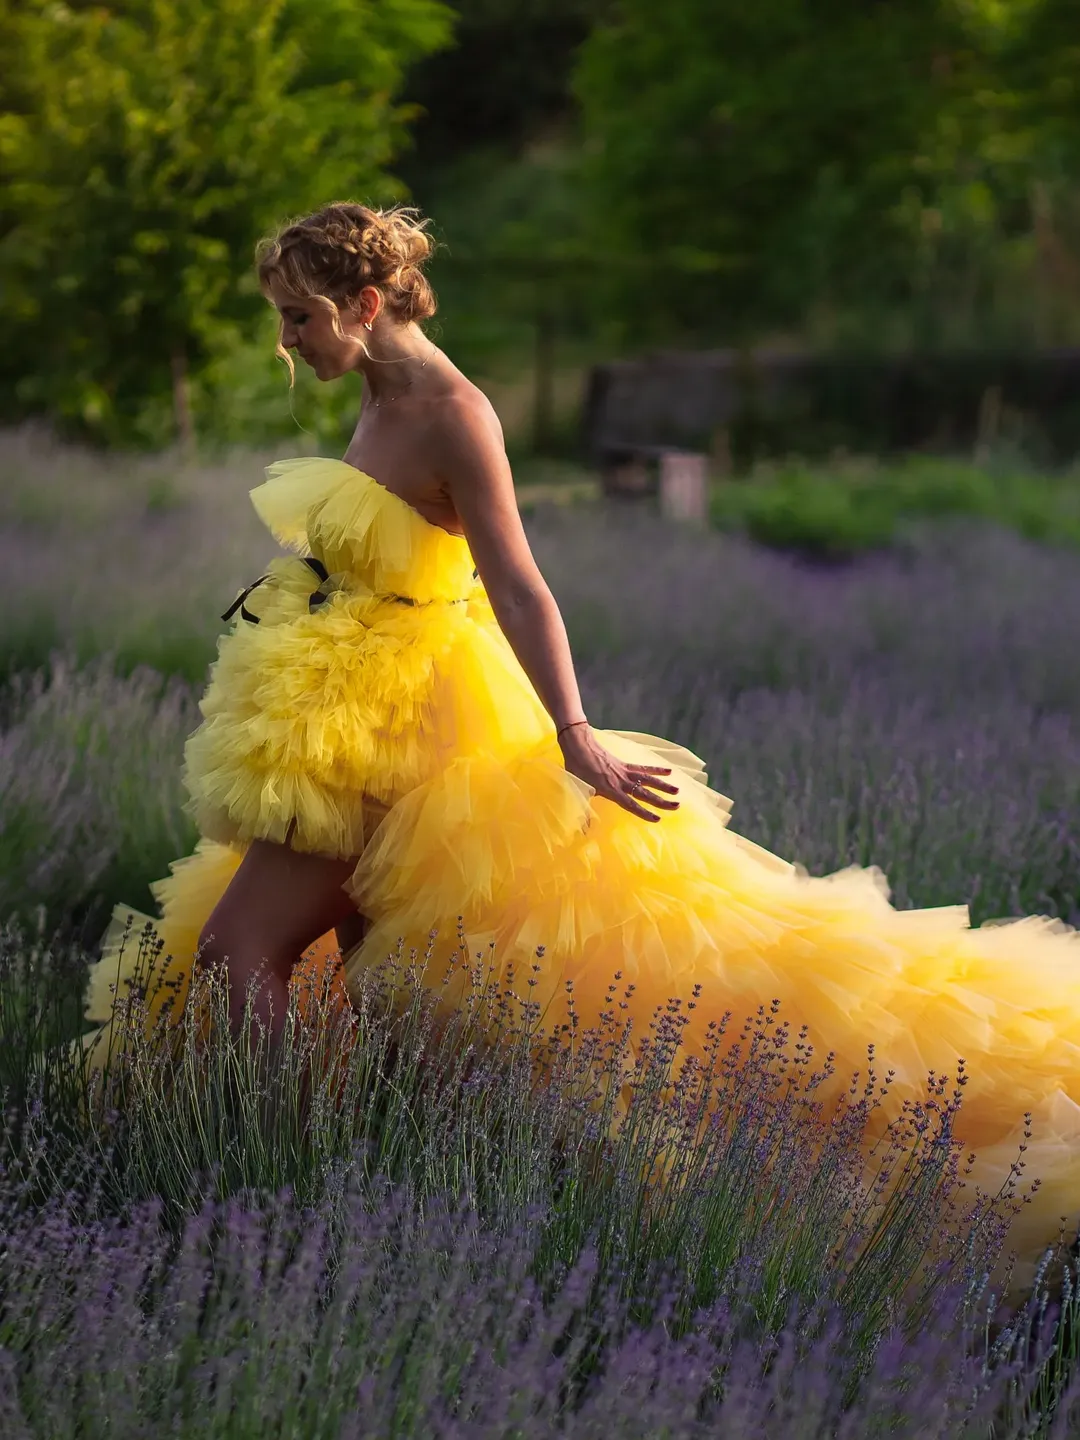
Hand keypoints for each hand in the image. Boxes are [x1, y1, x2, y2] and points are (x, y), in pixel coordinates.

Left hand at [558, 725, 679, 822]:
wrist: (579, 746)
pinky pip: (643, 768)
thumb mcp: (580, 791)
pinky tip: (669, 771)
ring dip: (663, 785)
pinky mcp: (625, 764)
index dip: (644, 812)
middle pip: (645, 793)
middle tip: (676, 806)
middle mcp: (622, 782)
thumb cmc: (577, 770)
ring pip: (648, 780)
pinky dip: (656, 770)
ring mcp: (625, 772)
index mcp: (611, 790)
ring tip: (677, 791)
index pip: (631, 804)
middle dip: (661, 801)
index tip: (657, 819)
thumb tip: (584, 832)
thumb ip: (584, 812)